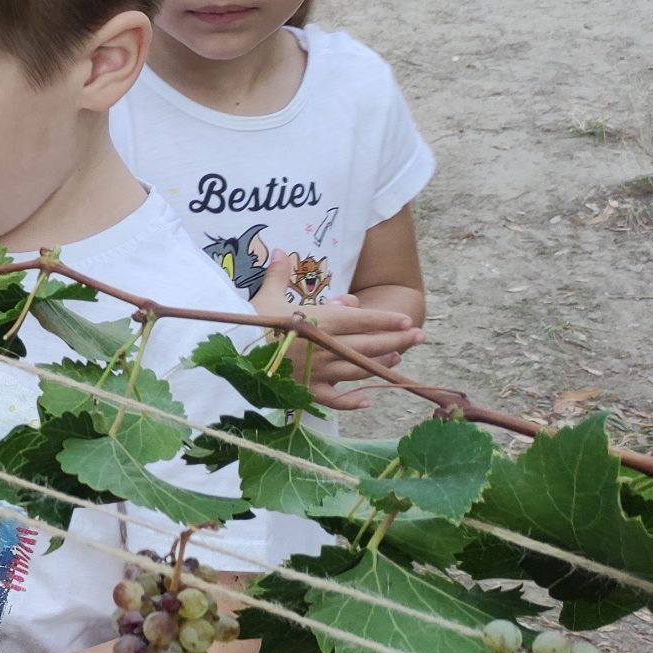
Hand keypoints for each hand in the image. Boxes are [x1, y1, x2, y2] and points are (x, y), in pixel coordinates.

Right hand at [256, 256, 421, 410]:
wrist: (231, 354)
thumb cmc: (249, 322)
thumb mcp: (265, 296)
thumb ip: (279, 275)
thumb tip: (282, 251)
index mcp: (319, 322)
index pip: (362, 320)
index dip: (387, 320)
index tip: (407, 320)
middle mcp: (325, 347)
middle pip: (369, 344)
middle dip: (398, 340)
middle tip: (420, 337)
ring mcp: (317, 372)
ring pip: (358, 369)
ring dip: (380, 364)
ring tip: (396, 359)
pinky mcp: (305, 392)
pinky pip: (333, 401)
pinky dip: (351, 402)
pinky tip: (367, 400)